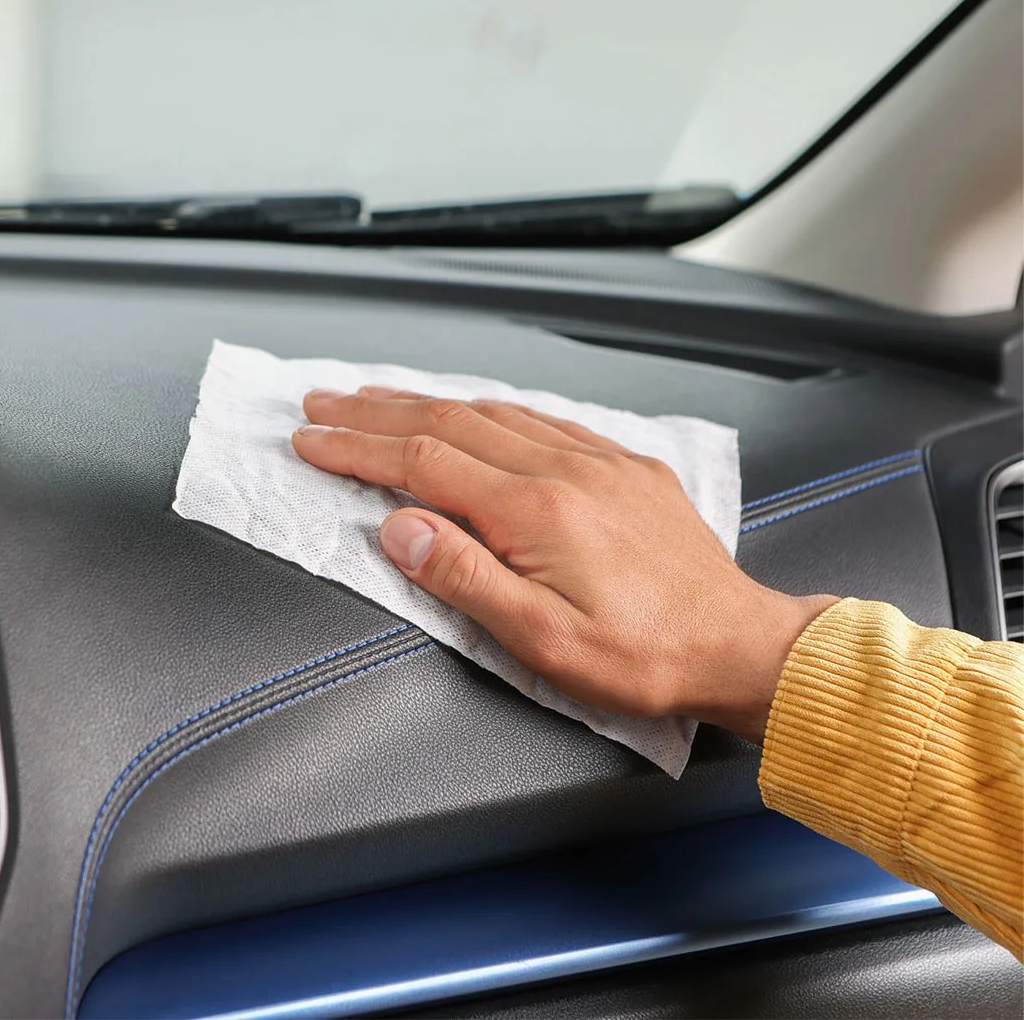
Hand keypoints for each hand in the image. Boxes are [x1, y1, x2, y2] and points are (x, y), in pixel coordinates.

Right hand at [291, 387, 835, 742]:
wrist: (739, 646)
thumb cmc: (645, 656)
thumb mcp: (541, 640)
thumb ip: (464, 577)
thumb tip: (399, 530)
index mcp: (535, 510)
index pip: (421, 462)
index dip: (356, 448)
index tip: (312, 438)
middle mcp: (564, 469)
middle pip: (447, 422)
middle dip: (375, 411)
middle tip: (323, 400)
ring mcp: (597, 460)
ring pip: (491, 411)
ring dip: (425, 400)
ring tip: (378, 395)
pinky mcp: (624, 465)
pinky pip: (541, 418)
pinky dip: (489, 407)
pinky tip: (474, 407)